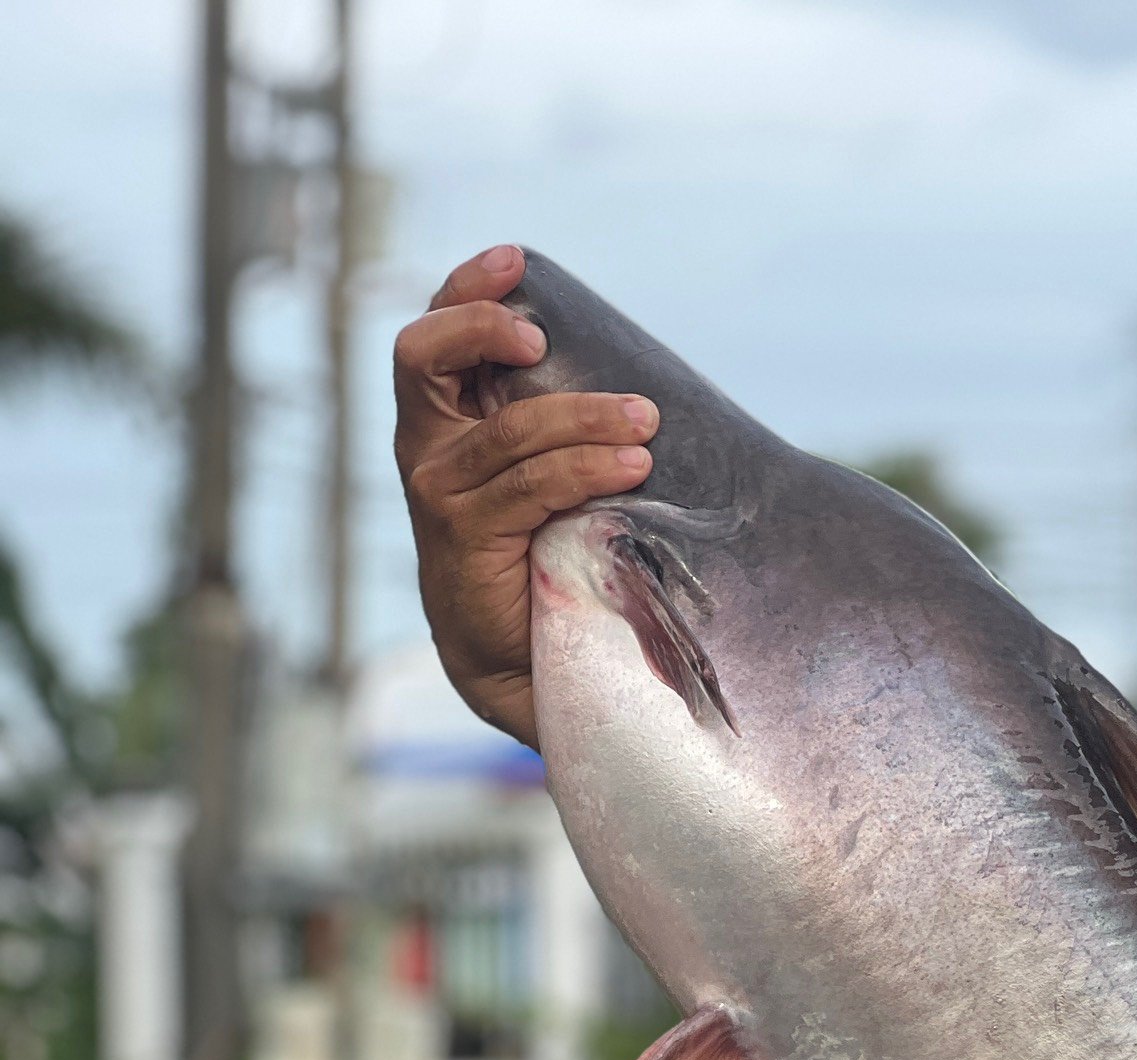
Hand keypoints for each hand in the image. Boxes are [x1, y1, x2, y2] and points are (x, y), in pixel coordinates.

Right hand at [391, 244, 659, 747]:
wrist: (520, 657)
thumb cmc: (546, 553)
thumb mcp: (551, 478)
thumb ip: (566, 430)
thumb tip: (649, 390)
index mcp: (444, 420)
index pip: (436, 337)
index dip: (465, 291)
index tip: (515, 261)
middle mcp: (428, 448)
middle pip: (424, 358)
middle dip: (481, 326)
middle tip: (542, 333)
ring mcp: (440, 495)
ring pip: (506, 430)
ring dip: (581, 416)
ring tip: (643, 421)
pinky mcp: (465, 540)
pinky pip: (527, 487)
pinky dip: (583, 469)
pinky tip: (631, 467)